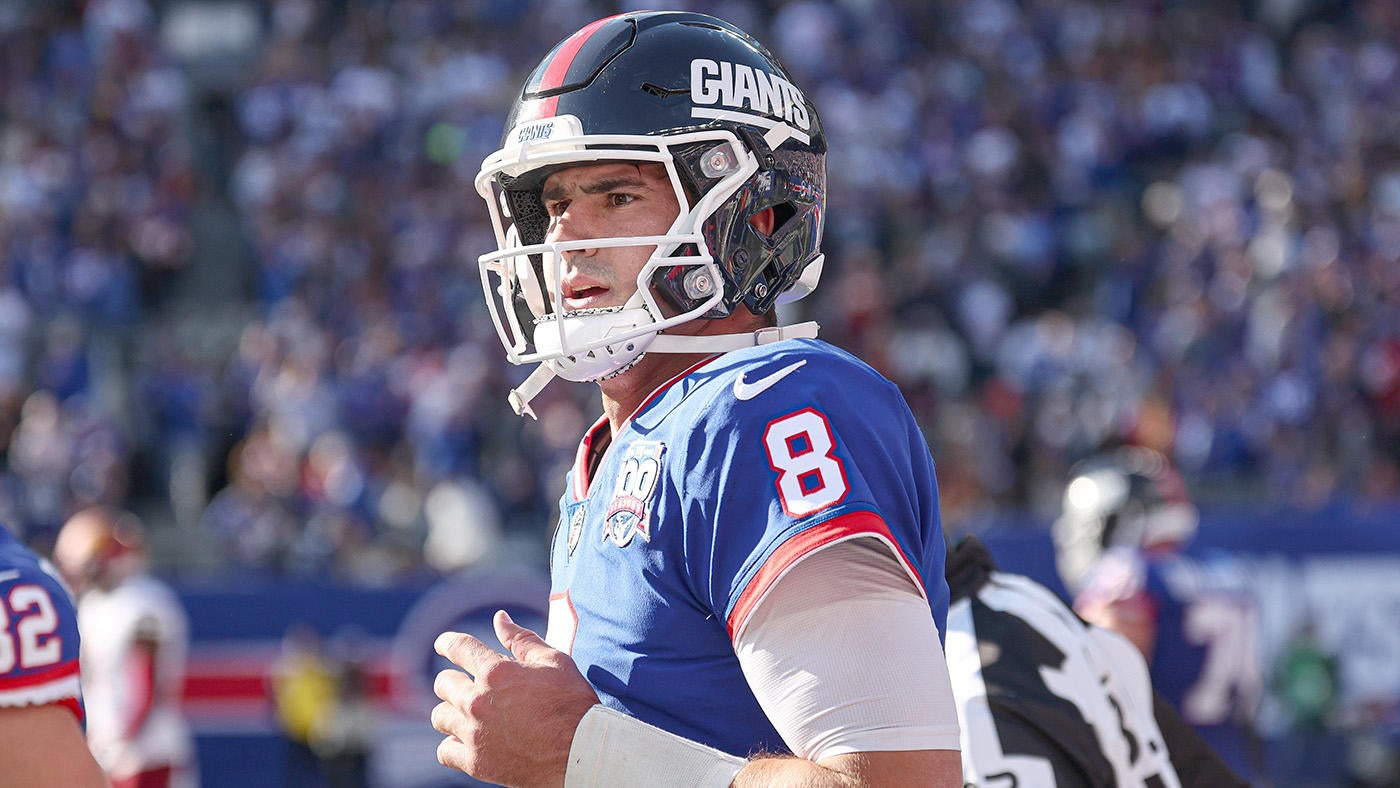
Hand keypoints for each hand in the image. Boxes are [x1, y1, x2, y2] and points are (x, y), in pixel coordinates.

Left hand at [431, 610, 599, 787]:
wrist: (582, 751)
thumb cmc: (572, 703)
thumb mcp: (553, 661)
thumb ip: (521, 638)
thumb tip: (499, 618)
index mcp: (496, 672)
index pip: (458, 647)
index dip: (447, 643)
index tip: (443, 644)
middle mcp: (478, 701)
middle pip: (444, 684)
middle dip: (455, 680)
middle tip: (469, 686)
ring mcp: (475, 734)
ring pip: (440, 716)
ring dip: (452, 712)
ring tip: (469, 715)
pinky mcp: (476, 763)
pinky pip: (444, 751)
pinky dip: (453, 745)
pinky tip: (468, 741)